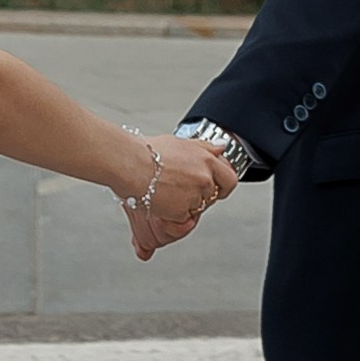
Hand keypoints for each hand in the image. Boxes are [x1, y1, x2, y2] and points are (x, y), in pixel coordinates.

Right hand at [119, 133, 233, 261]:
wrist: (129, 165)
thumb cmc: (148, 152)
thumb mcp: (180, 143)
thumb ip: (204, 147)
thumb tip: (221, 147)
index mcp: (206, 159)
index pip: (230, 178)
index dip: (224, 186)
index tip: (217, 189)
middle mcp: (204, 178)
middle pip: (212, 195)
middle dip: (200, 195)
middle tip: (180, 189)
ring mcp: (194, 196)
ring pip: (196, 207)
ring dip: (184, 203)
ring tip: (165, 190)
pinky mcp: (182, 211)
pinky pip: (183, 218)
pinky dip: (173, 213)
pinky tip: (161, 200)